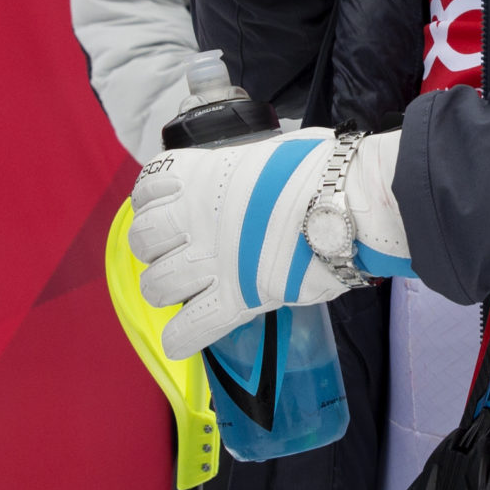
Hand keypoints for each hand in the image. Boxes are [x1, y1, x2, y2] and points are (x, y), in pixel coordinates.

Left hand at [129, 128, 413, 360]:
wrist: (347, 200)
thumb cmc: (318, 168)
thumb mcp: (268, 152)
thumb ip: (246, 170)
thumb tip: (255, 177)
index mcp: (201, 176)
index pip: (146, 191)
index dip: (152, 203)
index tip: (168, 210)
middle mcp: (194, 217)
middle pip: (142, 241)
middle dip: (154, 249)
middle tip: (179, 252)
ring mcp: (211, 260)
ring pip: (155, 286)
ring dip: (165, 290)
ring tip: (185, 291)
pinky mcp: (235, 299)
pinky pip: (188, 329)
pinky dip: (181, 337)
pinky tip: (182, 337)